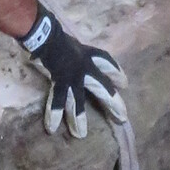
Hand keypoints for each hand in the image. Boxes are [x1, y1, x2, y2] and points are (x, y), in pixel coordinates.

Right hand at [21, 6, 126, 139]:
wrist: (46, 34)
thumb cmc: (54, 35)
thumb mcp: (70, 43)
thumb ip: (72, 52)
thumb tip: (68, 56)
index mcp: (87, 54)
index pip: (106, 62)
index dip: (116, 72)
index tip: (124, 83)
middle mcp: (85, 67)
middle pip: (102, 87)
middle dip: (113, 103)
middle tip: (122, 117)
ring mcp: (74, 76)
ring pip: (78, 101)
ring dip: (78, 118)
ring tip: (80, 134)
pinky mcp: (61, 82)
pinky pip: (58, 101)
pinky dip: (54, 113)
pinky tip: (52, 128)